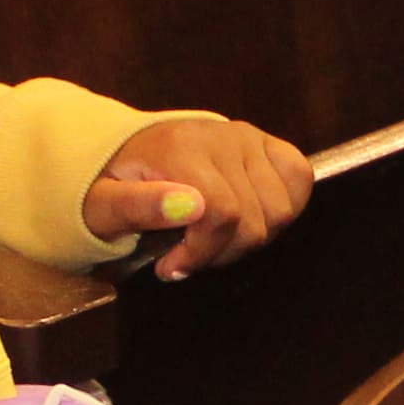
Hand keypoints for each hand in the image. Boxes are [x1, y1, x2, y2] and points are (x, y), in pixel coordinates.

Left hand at [83, 112, 310, 277]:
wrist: (128, 152)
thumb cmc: (114, 186)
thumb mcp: (103, 205)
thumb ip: (137, 206)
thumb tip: (190, 206)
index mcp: (179, 150)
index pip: (221, 214)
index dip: (201, 253)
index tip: (171, 267)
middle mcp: (221, 137)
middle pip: (254, 221)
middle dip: (221, 252)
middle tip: (188, 253)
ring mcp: (248, 137)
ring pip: (281, 211)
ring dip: (250, 237)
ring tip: (213, 236)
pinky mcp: (267, 142)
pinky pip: (300, 178)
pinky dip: (284, 207)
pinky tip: (249, 216)